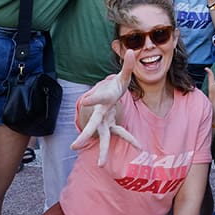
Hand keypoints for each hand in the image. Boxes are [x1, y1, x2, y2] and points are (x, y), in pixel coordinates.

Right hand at [71, 50, 141, 164]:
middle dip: (85, 134)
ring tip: (101, 165)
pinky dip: (131, 140)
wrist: (109, 96)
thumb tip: (133, 50)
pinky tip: (140, 147)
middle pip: (92, 125)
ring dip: (102, 150)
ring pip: (103, 137)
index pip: (96, 98)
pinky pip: (122, 134)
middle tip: (75, 146)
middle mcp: (101, 113)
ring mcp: (106, 122)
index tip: (85, 100)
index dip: (92, 99)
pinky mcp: (113, 126)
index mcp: (102, 99)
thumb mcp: (122, 76)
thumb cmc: (114, 86)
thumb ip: (127, 65)